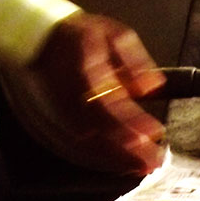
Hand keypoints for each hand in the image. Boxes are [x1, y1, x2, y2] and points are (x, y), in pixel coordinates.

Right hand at [19, 12, 166, 173]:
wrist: (44, 38)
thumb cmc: (83, 35)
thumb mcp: (114, 34)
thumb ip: (135, 61)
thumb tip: (152, 86)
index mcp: (86, 70)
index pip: (110, 102)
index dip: (131, 121)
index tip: (154, 132)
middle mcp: (73, 95)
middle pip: (100, 129)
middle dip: (127, 149)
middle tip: (152, 161)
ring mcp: (65, 109)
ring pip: (90, 141)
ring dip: (116, 157)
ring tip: (142, 166)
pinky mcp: (63, 117)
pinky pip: (83, 142)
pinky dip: (103, 155)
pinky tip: (121, 162)